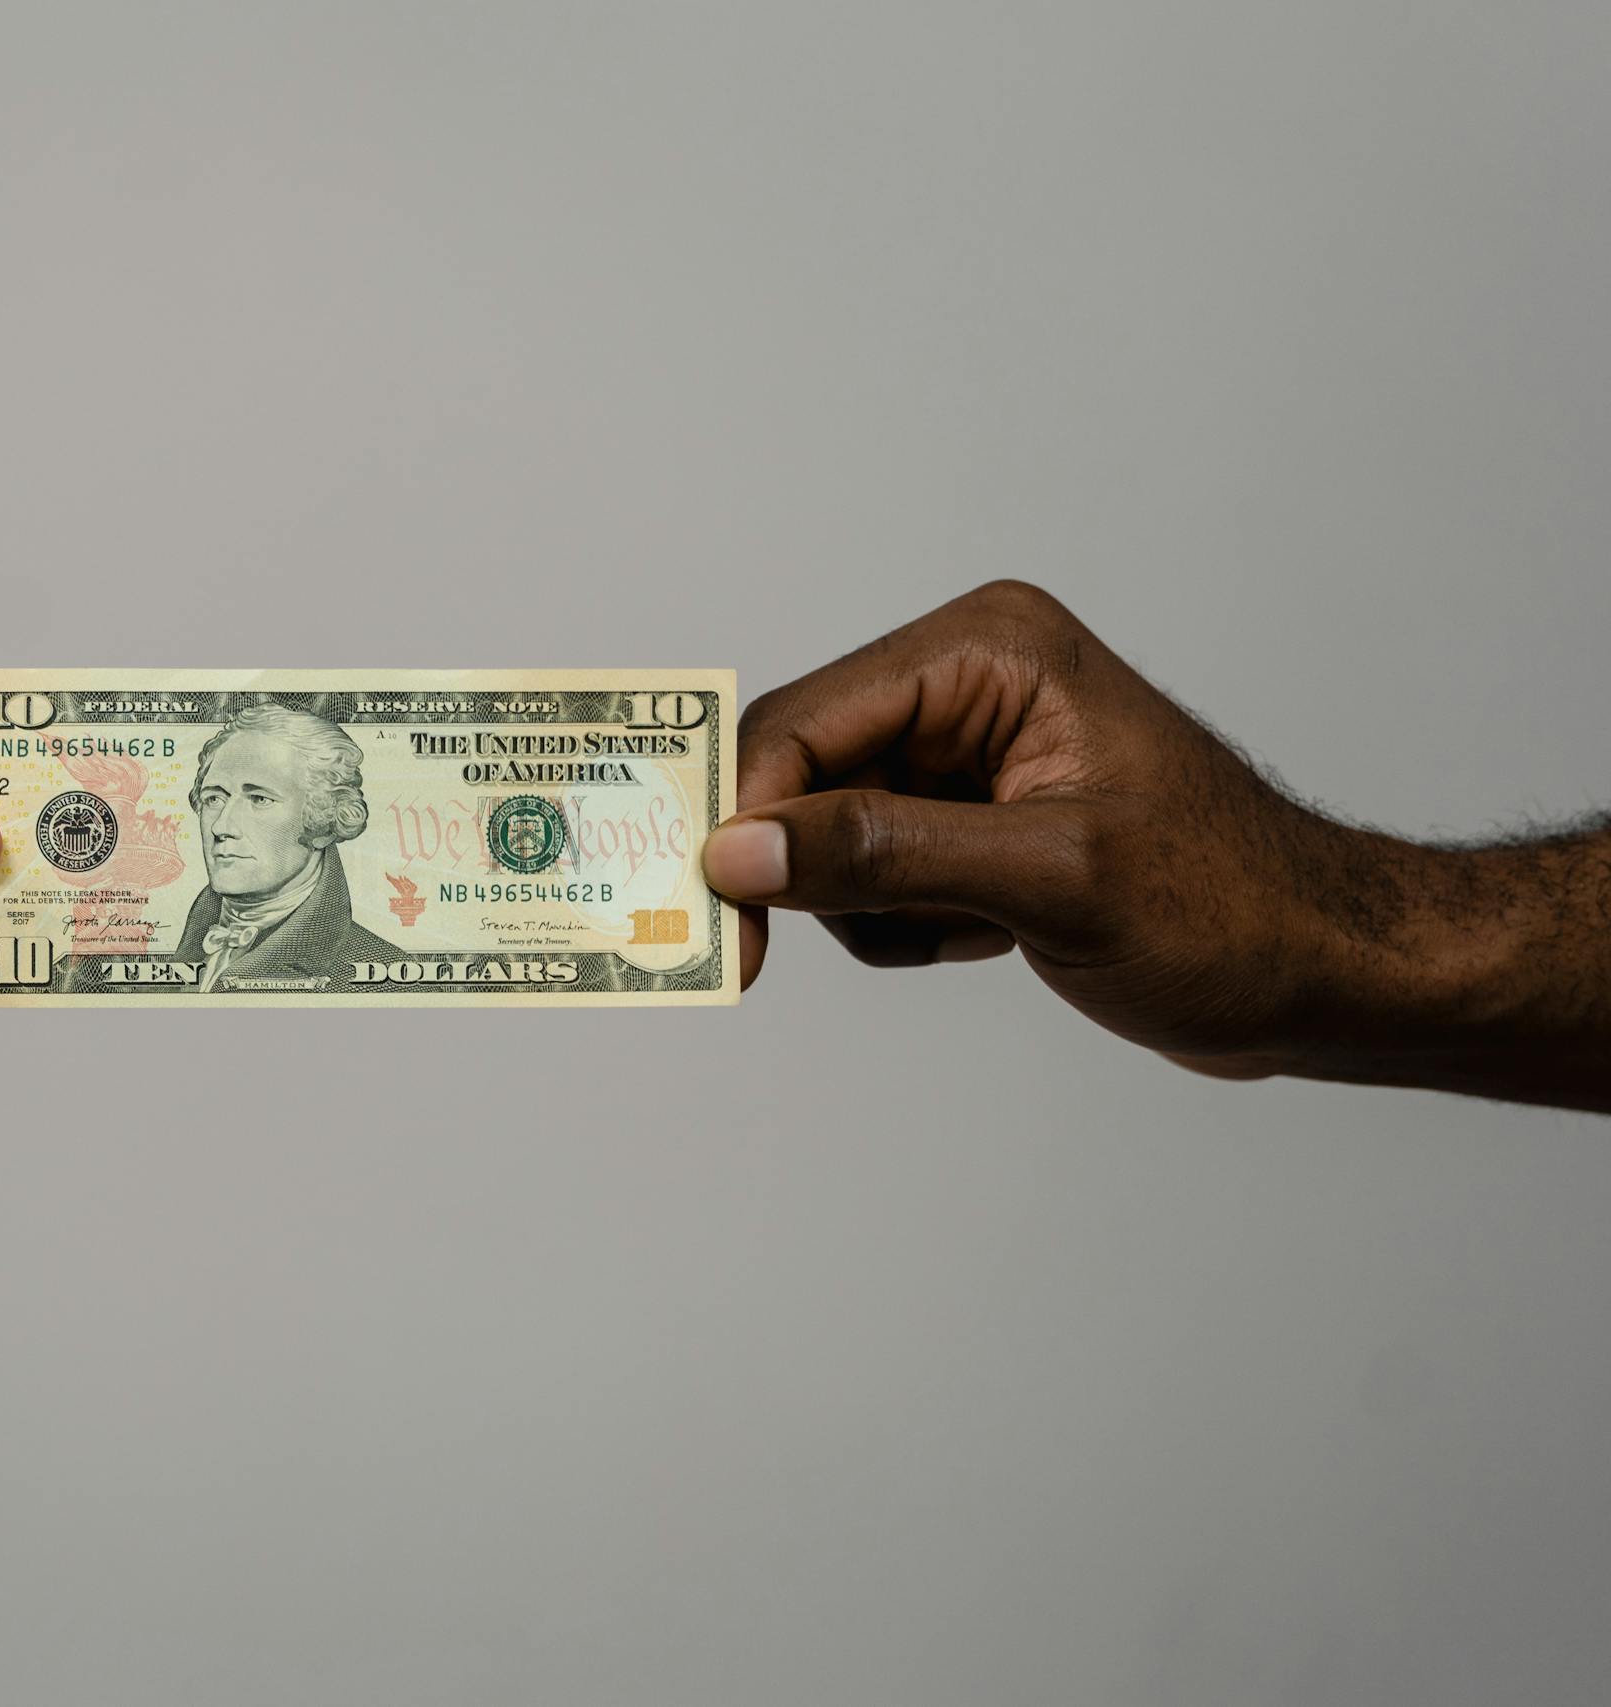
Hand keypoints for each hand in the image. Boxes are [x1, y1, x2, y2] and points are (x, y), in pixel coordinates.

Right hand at [701, 581, 1556, 1089]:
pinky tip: (983, 939)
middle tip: (763, 957)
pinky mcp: (971, 818)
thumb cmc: (1233, 907)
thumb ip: (883, 856)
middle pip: (798, 771)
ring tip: (965, 935)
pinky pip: (868, 871)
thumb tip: (737, 854)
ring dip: (868, 908)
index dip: (742, 816)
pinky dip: (901, 925)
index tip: (710, 915)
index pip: (806, 720)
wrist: (1328, 969)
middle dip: (798, 866)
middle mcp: (966, 682)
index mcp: (987, 650)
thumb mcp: (1050, 882)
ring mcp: (967, 752)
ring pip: (821, 831)